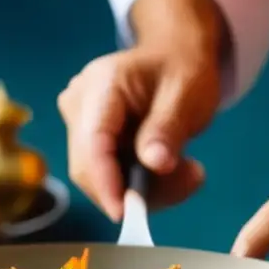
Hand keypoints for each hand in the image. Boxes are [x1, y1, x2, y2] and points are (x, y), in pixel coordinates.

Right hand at [57, 0, 224, 220]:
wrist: (173, 55)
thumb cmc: (182, 68)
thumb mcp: (188, 93)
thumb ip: (169, 129)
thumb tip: (156, 165)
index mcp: (102, 84)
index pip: (93, 142)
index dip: (105, 182)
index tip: (125, 213)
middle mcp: (79, 103)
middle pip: (90, 167)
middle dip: (133, 191)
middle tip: (190, 180)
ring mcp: (78, 122)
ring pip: (98, 178)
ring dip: (141, 191)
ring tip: (187, 172)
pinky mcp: (86, 140)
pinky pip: (106, 176)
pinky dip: (138, 185)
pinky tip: (169, 171)